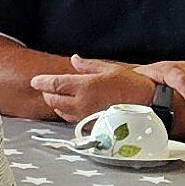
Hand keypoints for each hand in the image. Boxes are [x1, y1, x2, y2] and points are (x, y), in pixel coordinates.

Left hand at [24, 56, 154, 121]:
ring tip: (61, 96)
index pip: (54, 85)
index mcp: (85, 86)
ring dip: (56, 103)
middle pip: (52, 99)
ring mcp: (85, 116)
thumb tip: (74, 60)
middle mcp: (81, 103)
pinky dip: (67, 113)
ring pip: (60, 111)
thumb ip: (88, 65)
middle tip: (49, 87)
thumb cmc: (133, 86)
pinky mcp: (91, 126)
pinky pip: (72, 120)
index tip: (35, 81)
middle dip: (47, 92)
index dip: (41, 82)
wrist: (149, 107)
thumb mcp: (111, 69)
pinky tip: (72, 107)